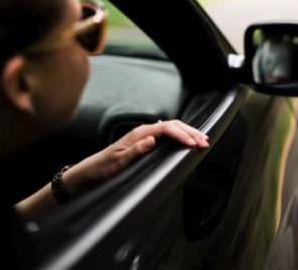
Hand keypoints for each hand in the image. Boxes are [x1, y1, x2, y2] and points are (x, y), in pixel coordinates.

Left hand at [63, 120, 208, 194]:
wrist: (92, 171)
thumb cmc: (104, 167)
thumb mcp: (119, 161)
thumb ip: (136, 149)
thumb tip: (152, 139)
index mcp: (140, 133)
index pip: (167, 128)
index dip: (182, 134)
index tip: (192, 144)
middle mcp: (144, 131)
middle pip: (173, 125)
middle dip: (190, 132)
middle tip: (205, 140)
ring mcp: (145, 136)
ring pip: (172, 128)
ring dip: (187, 132)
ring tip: (201, 139)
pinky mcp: (145, 142)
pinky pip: (167, 134)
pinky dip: (180, 136)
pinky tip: (186, 139)